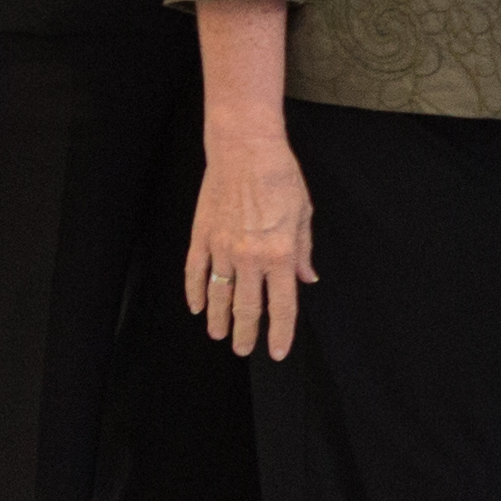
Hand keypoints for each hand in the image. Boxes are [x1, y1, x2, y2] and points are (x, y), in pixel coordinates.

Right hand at [187, 122, 315, 357]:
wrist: (245, 149)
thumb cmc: (279, 177)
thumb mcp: (304, 215)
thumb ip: (303, 251)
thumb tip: (305, 278)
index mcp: (280, 254)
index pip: (281, 306)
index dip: (280, 333)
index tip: (276, 351)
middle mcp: (249, 257)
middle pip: (246, 308)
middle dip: (246, 334)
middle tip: (243, 349)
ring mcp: (221, 248)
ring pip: (219, 296)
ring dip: (219, 319)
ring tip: (219, 335)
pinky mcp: (202, 236)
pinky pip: (195, 272)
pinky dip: (195, 293)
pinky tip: (197, 306)